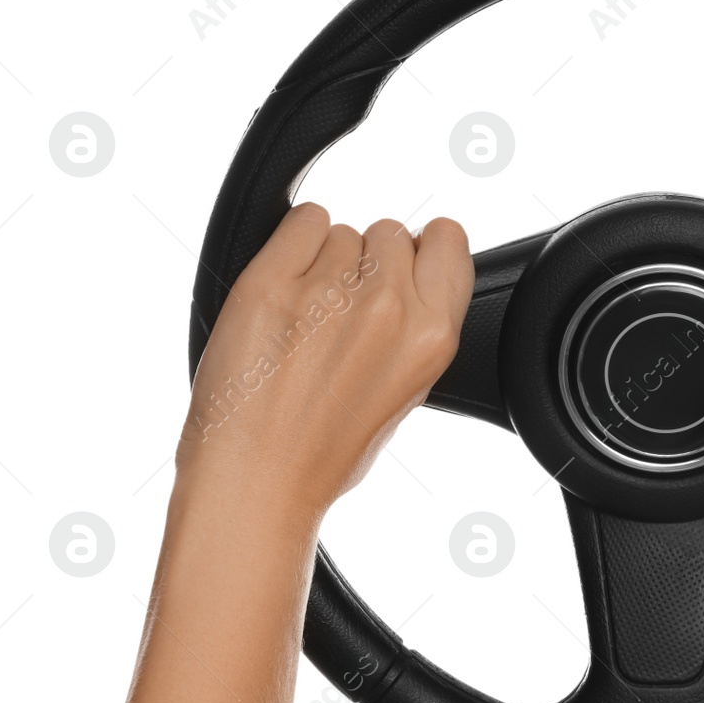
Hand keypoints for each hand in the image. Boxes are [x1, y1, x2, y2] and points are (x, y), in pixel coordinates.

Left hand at [174, 203, 472, 514]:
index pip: (447, 238)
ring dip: (324, 262)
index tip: (402, 271)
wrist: (256, 480)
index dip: (421, 251)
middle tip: (341, 316)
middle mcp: (387, 308)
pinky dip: (291, 246)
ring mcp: (328, 292)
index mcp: (432, 337)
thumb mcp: (406, 392)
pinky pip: (300, 222)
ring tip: (305, 322)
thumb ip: (416, 327)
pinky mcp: (270, 283)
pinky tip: (284, 294)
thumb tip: (408, 274)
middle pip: (390, 232)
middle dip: (369, 263)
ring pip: (341, 231)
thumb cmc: (325, 451)